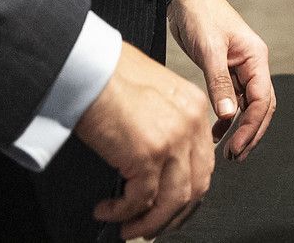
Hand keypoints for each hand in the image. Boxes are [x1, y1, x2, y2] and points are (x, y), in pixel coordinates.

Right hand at [74, 41, 214, 238]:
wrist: (89, 67)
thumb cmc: (110, 74)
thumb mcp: (153, 93)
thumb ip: (166, 122)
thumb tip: (157, 161)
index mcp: (196, 108)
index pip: (204, 163)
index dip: (188, 193)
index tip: (172, 207)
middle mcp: (191, 124)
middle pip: (195, 187)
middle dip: (173, 215)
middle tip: (152, 225)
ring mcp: (172, 140)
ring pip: (172, 201)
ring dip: (149, 222)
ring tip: (128, 228)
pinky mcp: (147, 154)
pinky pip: (141, 200)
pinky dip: (123, 213)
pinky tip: (108, 211)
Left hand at [169, 0, 276, 161]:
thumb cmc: (201, 15)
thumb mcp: (209, 49)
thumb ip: (218, 82)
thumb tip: (227, 116)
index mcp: (255, 58)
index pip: (262, 99)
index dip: (252, 126)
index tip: (237, 147)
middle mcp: (252, 65)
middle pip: (261, 107)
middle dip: (251, 133)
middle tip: (235, 156)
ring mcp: (240, 68)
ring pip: (248, 106)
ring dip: (240, 128)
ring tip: (228, 151)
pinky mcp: (225, 71)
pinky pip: (233, 100)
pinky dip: (227, 117)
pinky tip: (216, 131)